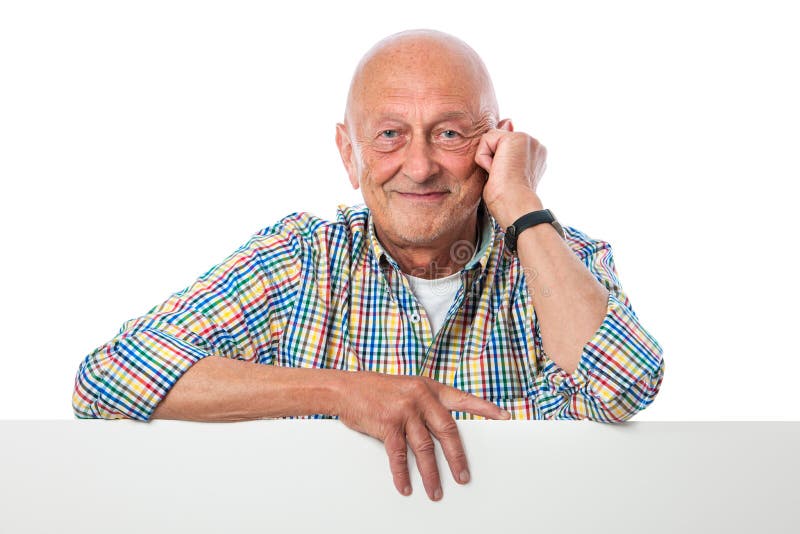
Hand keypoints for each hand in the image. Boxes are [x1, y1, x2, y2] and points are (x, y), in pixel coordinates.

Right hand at [336, 371, 510, 500]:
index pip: (463, 399)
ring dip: (431, 473)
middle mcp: (421, 397)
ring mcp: (405, 410)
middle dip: (457, 458)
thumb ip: (425, 404)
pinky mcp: (388, 424)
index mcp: (429, 388)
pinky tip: (406, 486)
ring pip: (425, 448)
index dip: (484, 408)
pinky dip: (403, 474)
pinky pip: (399, 455)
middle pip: (448, 431)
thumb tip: (442, 431)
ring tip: (436, 491)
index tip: (504, 417)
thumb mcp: (407, 388)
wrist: (346, 388)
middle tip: (464, 477)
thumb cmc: (376, 390)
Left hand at [475, 120, 547, 227]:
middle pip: (498, 141)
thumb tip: (507, 121)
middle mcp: (535, 145)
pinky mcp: (516, 138)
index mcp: (535, 155)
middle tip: (504, 178)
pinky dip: (484, 158)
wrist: (516, 206)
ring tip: (501, 174)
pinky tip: (497, 170)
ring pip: (492, 140)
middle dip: (494, 160)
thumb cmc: (509, 200)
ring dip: (490, 160)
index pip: (505, 148)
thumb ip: (504, 150)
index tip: (506, 179)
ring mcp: (528, 140)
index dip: (498, 163)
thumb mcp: (504, 173)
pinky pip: (486, 140)